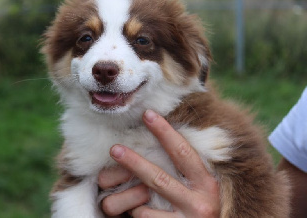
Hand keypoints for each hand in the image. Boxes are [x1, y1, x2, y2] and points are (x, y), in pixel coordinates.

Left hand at [98, 110, 219, 216]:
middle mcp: (200, 203)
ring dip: (131, 199)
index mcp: (207, 183)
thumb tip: (153, 139)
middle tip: (114, 149)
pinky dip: (136, 214)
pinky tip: (139, 212)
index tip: (147, 114)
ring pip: (144, 205)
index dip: (165, 132)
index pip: (183, 153)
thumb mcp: (199, 187)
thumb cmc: (198, 207)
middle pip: (158, 179)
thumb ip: (185, 169)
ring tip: (130, 198)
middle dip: (133, 162)